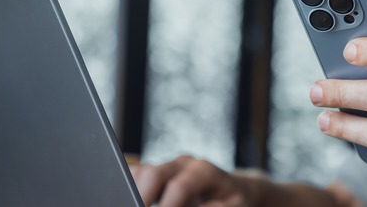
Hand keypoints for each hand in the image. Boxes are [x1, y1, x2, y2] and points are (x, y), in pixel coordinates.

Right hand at [130, 155, 263, 206]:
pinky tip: (131, 201)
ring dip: (132, 192)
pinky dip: (130, 189)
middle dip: (141, 198)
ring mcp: (169, 167)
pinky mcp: (158, 174)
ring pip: (140, 173)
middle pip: (153, 174)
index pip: (178, 187)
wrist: (235, 192)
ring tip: (132, 204)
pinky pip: (136, 176)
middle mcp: (184, 164)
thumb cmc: (233, 202)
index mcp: (204, 172)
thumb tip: (184, 206)